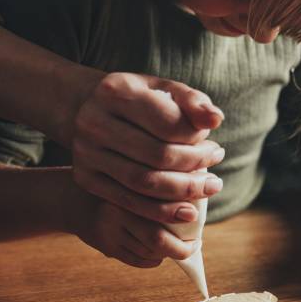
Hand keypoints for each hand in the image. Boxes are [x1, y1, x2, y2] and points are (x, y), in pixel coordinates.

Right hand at [62, 181, 198, 267]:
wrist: (71, 197)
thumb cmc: (114, 182)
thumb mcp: (133, 174)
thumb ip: (158, 182)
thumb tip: (199, 193)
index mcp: (126, 187)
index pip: (162, 207)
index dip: (183, 215)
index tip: (195, 216)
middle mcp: (115, 210)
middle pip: (157, 239)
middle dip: (182, 248)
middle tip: (194, 245)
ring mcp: (108, 232)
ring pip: (150, 253)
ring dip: (169, 252)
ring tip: (177, 244)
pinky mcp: (105, 246)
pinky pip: (139, 260)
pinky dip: (155, 259)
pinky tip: (160, 252)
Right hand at [67, 72, 226, 224]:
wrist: (85, 111)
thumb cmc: (137, 100)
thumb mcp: (163, 90)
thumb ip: (192, 102)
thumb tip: (215, 120)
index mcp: (116, 91)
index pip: (168, 122)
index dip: (196, 139)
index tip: (212, 146)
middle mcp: (94, 121)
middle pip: (156, 154)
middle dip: (194, 168)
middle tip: (215, 177)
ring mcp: (85, 152)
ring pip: (143, 182)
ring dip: (182, 192)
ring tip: (207, 190)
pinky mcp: (85, 177)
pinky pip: (128, 201)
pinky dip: (160, 210)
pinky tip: (184, 211)